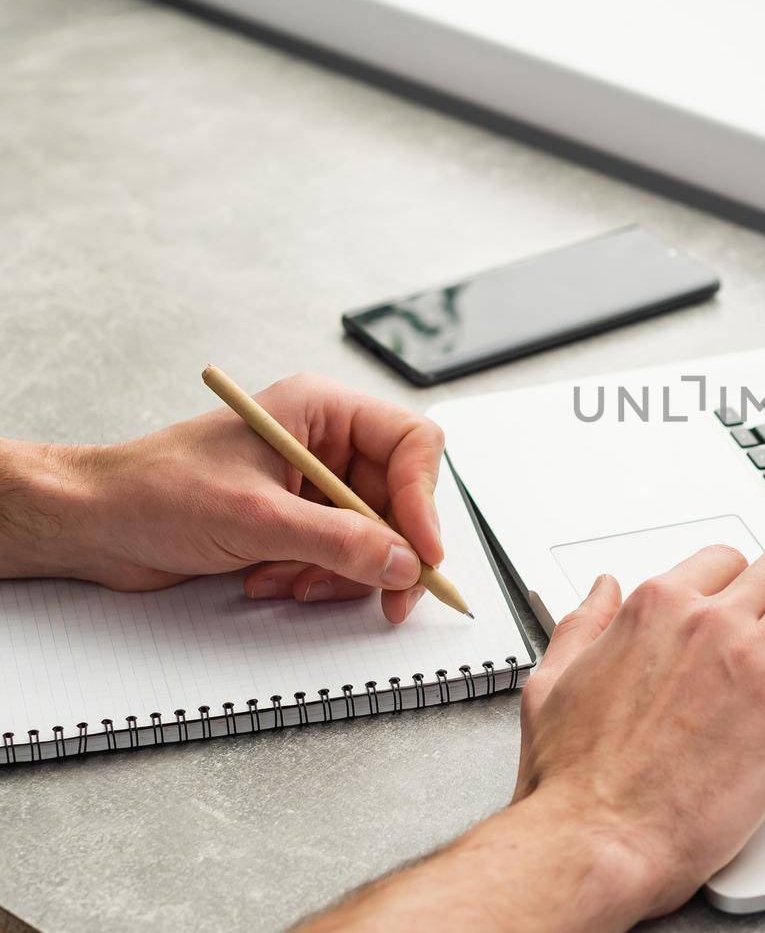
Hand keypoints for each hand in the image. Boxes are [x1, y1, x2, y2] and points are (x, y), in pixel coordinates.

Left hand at [0, 372, 444, 622]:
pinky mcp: (300, 523)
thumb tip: (403, 562)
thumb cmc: (154, 492)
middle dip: (386, 551)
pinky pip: (343, 558)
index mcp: (323, 411)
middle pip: (402, 499)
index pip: (411, 444)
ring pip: (376, 537)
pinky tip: (270, 579)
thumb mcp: (255, 517)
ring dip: (342, 572)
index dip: (425, 498)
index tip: (423, 552)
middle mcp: (327, 443)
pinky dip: (317, 580)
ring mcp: (315, 485)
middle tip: (389, 596)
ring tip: (290, 580)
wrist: (94, 524)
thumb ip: (337, 540)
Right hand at [298, 544, 764, 931]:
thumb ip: (582, 625)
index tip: (759, 616)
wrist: (599, 840)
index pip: (726, 560)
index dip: (749, 587)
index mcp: (657, 607)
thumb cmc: (576, 781)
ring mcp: (753, 655)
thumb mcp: (553, 682)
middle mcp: (709, 619)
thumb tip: (602, 589)